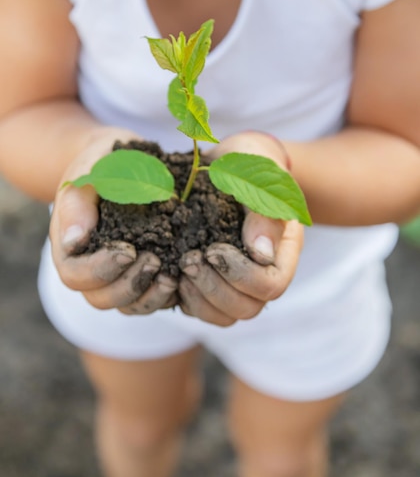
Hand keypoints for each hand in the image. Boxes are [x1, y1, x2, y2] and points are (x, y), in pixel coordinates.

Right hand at [50, 129, 177, 313]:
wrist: (123, 159)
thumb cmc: (101, 163)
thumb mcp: (87, 173)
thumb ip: (77, 203)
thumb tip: (73, 241)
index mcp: (70, 247)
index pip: (76, 276)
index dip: (101, 270)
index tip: (128, 250)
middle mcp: (91, 267)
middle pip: (101, 298)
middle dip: (130, 285)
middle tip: (156, 260)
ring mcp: (117, 274)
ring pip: (127, 305)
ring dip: (149, 296)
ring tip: (172, 277)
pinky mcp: (143, 273)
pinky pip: (150, 299)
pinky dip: (165, 295)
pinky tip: (182, 277)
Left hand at [177, 131, 302, 325]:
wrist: (228, 159)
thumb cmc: (249, 159)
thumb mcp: (259, 170)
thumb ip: (263, 208)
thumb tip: (261, 254)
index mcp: (283, 250)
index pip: (271, 286)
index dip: (240, 275)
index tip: (212, 248)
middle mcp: (263, 272)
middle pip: (247, 308)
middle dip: (214, 287)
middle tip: (189, 258)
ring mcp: (236, 281)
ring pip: (223, 316)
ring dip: (198, 298)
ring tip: (180, 267)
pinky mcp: (210, 281)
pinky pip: (200, 309)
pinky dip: (183, 298)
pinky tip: (171, 271)